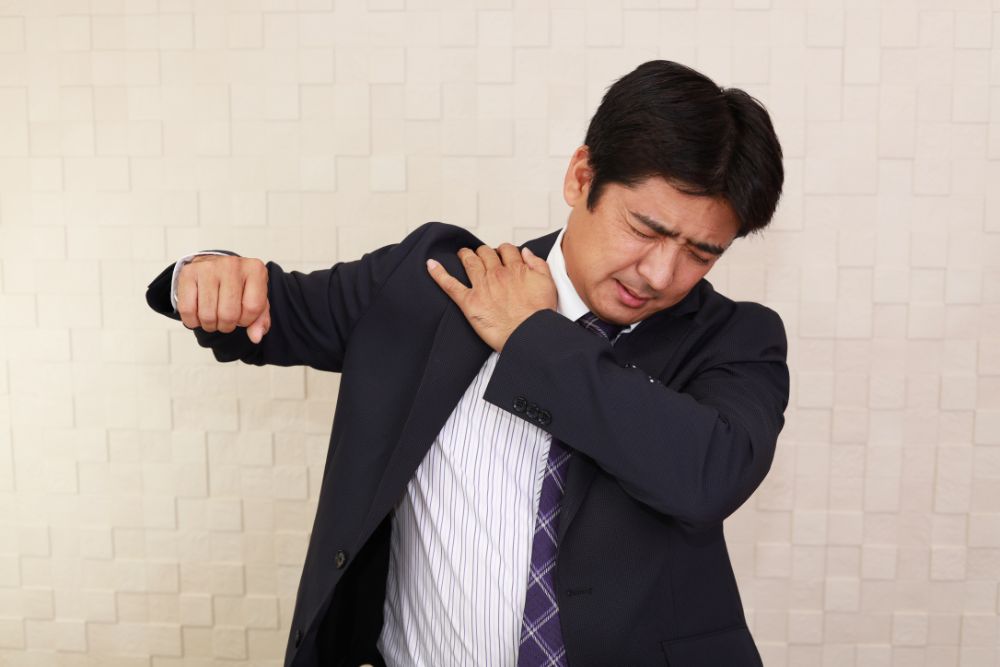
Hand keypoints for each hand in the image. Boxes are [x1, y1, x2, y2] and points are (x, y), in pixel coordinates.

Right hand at [176, 255, 270, 343]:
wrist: (214, 267)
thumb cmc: (238, 286)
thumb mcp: (256, 300)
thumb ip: (260, 320)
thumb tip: (256, 337)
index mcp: (255, 270)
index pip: (253, 308)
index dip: (246, 320)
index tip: (242, 315)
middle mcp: (232, 264)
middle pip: (229, 314)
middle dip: (226, 326)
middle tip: (225, 320)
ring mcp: (208, 267)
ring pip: (207, 315)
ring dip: (210, 325)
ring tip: (213, 316)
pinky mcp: (188, 273)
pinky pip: (187, 310)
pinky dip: (192, 321)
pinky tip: (198, 313)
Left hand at [426, 244, 556, 351]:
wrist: (529, 334)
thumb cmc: (539, 314)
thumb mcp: (548, 284)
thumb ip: (538, 264)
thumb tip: (526, 252)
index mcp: (516, 269)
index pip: (506, 250)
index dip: (503, 250)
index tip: (501, 255)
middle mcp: (497, 274)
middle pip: (486, 253)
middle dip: (483, 251)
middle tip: (480, 255)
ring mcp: (482, 287)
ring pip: (470, 262)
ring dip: (465, 255)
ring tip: (462, 254)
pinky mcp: (469, 302)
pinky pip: (450, 285)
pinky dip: (439, 274)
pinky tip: (431, 265)